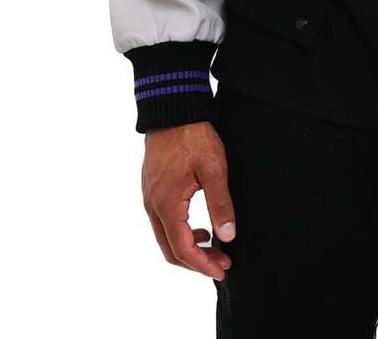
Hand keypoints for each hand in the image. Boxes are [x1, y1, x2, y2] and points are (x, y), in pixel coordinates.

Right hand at [140, 120, 236, 281]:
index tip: (222, 270)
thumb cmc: (193, 135)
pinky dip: (181, 233)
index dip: (202, 265)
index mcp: (167, 203)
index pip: (183, 249)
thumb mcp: (214, 168)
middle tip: (223, 263)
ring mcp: (149, 197)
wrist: (172, 108)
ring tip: (214, 246)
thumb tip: (228, 237)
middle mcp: (153, 205)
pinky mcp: (152, 188)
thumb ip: (221, 204)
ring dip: (189, 247)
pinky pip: (163, 222)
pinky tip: (201, 227)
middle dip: (196, 262)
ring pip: (165, 237)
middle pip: (170, 249)